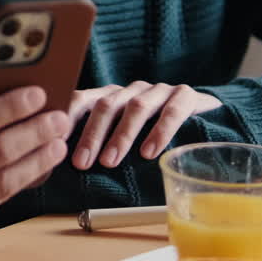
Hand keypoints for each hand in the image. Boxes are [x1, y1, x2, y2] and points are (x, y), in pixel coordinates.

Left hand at [68, 82, 221, 169]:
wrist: (207, 118)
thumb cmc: (154, 137)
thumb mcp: (123, 139)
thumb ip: (100, 147)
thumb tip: (60, 170)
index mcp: (109, 97)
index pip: (81, 99)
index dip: (66, 119)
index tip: (54, 144)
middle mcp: (130, 90)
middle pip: (105, 105)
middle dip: (91, 134)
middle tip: (81, 163)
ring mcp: (157, 90)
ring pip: (135, 106)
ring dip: (121, 135)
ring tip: (110, 161)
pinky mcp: (185, 95)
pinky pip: (171, 110)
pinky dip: (160, 131)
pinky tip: (150, 152)